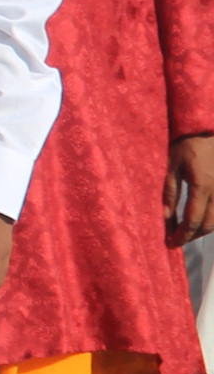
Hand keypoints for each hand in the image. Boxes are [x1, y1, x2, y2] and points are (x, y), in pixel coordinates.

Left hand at [172, 133, 213, 247]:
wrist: (205, 130)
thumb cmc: (186, 145)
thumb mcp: (171, 166)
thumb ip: (169, 191)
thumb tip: (165, 216)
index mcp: (201, 185)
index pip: (192, 220)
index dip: (181, 235)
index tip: (170, 243)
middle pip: (208, 224)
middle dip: (192, 236)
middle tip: (176, 240)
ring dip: (203, 229)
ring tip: (186, 231)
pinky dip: (212, 219)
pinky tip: (200, 219)